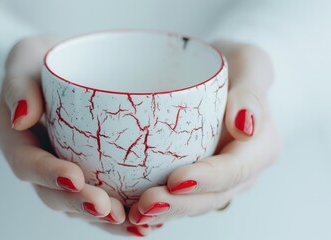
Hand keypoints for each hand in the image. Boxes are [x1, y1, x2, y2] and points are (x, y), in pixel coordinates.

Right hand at [0, 37, 136, 231]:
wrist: (58, 68)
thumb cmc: (40, 60)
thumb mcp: (24, 59)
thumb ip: (18, 85)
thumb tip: (22, 117)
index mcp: (13, 137)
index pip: (26, 162)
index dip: (48, 174)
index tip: (75, 178)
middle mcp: (34, 161)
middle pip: (52, 193)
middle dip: (81, 205)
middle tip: (111, 211)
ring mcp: (58, 170)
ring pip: (76, 204)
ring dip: (103, 219)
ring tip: (135, 223)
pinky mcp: (82, 172)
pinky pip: (97, 198)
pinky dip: (119, 212)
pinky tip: (143, 221)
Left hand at [127, 41, 280, 231]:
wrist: (224, 78)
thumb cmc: (236, 68)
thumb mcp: (251, 65)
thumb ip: (251, 93)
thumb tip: (245, 125)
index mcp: (259, 148)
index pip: (234, 170)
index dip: (206, 179)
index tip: (175, 179)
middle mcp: (240, 171)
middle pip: (211, 197)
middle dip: (178, 205)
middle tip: (144, 206)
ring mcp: (217, 179)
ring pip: (192, 204)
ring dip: (164, 214)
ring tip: (133, 215)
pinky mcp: (195, 178)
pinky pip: (179, 199)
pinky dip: (158, 211)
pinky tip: (131, 214)